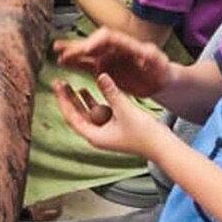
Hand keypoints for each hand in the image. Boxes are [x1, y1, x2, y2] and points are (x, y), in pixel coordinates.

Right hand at [53, 27, 172, 97]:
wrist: (161, 81)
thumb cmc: (162, 70)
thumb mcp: (159, 62)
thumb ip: (150, 56)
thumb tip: (141, 52)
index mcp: (126, 43)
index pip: (107, 37)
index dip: (95, 41)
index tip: (87, 49)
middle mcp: (113, 48)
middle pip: (92, 43)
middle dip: (78, 46)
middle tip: (64, 51)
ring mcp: (107, 57)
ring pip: (86, 52)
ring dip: (72, 51)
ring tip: (57, 50)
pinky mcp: (103, 68)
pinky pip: (86, 64)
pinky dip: (74, 63)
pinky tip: (63, 62)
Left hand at [53, 73, 170, 157]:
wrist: (164, 146)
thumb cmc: (145, 134)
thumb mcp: (125, 109)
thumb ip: (111, 92)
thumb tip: (99, 75)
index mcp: (95, 136)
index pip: (72, 117)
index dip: (63, 100)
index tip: (57, 85)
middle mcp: (98, 135)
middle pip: (76, 115)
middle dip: (68, 99)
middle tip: (59, 82)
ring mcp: (106, 131)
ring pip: (87, 113)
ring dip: (79, 99)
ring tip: (71, 84)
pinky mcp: (115, 126)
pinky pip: (99, 111)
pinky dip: (93, 101)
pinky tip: (88, 89)